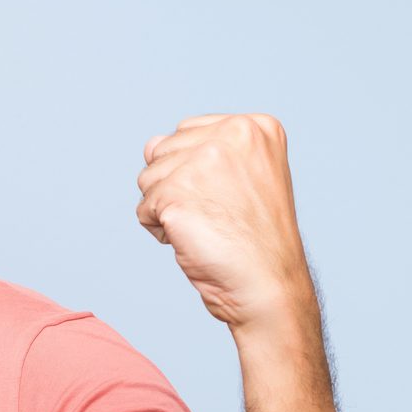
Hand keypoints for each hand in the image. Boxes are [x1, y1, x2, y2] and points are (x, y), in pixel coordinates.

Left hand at [137, 113, 318, 330]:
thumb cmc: (255, 239)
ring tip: (206, 227)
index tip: (229, 198)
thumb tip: (150, 145)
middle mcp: (231, 134)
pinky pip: (143, 209)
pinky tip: (193, 240)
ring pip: (148, 178)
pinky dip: (160, 231)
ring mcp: (203, 161)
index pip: (188, 132)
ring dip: (167, 209)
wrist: (268, 284)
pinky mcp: (176, 192)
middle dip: (177, 187)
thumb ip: (199, 150)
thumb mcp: (241, 178)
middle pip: (163, 151)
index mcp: (254, 127)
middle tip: (217, 215)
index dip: (195, 172)